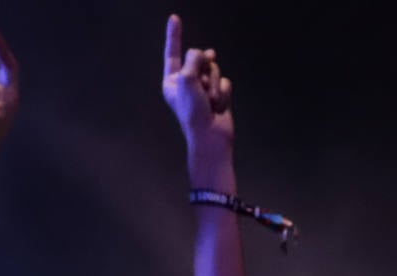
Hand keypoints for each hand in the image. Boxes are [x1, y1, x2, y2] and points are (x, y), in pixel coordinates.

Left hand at [162, 15, 233, 158]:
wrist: (210, 136)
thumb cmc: (193, 111)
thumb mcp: (187, 79)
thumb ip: (194, 59)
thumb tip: (207, 54)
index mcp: (172, 80)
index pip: (173, 53)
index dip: (174, 35)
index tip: (174, 17)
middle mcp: (186, 82)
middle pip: (199, 58)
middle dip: (204, 68)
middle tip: (202, 85)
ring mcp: (202, 88)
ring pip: (214, 69)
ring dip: (214, 84)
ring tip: (210, 102)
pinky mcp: (217, 94)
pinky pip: (225, 82)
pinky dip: (223, 93)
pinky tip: (218, 107)